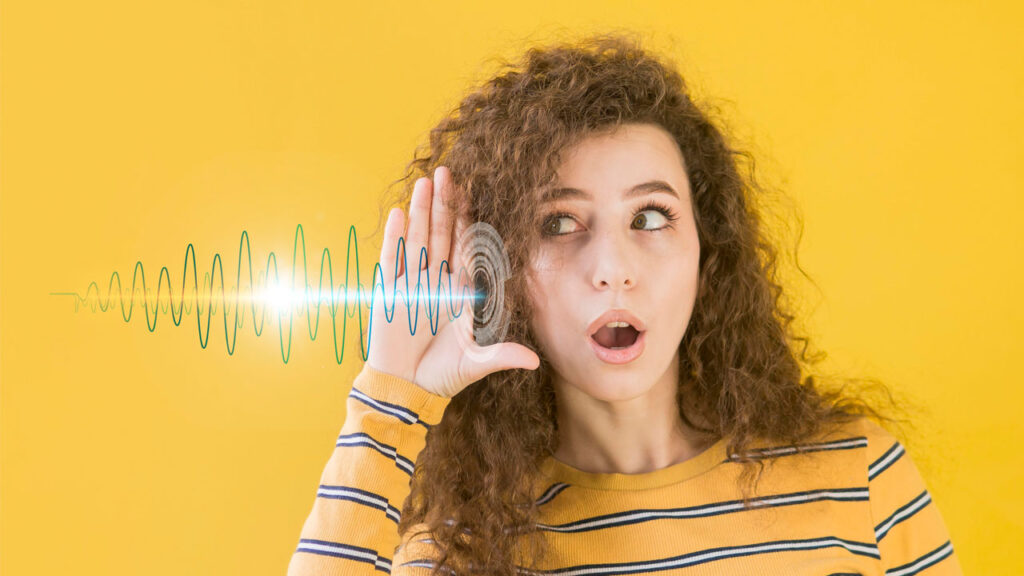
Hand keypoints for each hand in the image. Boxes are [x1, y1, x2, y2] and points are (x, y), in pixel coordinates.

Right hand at [365, 166, 540, 398]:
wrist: (407, 387)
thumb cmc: (443, 375)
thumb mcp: (475, 364)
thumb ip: (501, 355)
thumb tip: (535, 361)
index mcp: (460, 291)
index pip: (467, 248)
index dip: (469, 221)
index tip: (474, 194)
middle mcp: (437, 282)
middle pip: (442, 234)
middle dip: (445, 204)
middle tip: (448, 172)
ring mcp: (412, 283)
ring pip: (418, 238)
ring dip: (421, 210)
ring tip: (425, 182)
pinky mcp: (388, 291)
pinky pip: (392, 258)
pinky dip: (395, 237)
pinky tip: (398, 213)